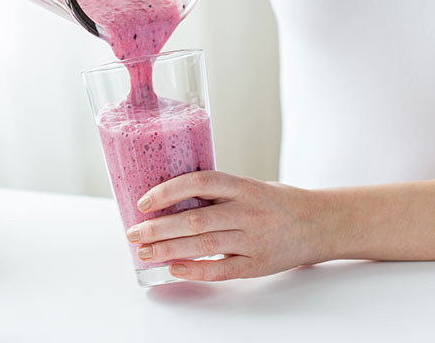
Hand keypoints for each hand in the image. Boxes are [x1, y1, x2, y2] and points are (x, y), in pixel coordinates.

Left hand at [127, 170, 329, 280]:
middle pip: (194, 219)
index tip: (143, 201)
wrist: (320, 224)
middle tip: (133, 232)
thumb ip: (216, 192)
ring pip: (203, 245)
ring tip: (144, 251)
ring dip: (168, 249)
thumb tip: (169, 198)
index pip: (199, 182)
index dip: (167, 191)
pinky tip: (173, 268)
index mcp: (243, 186)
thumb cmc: (277, 202)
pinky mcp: (257, 265)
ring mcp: (254, 239)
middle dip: (158, 227)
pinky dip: (195, 270)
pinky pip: (221, 270)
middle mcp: (248, 211)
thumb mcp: (248, 186)